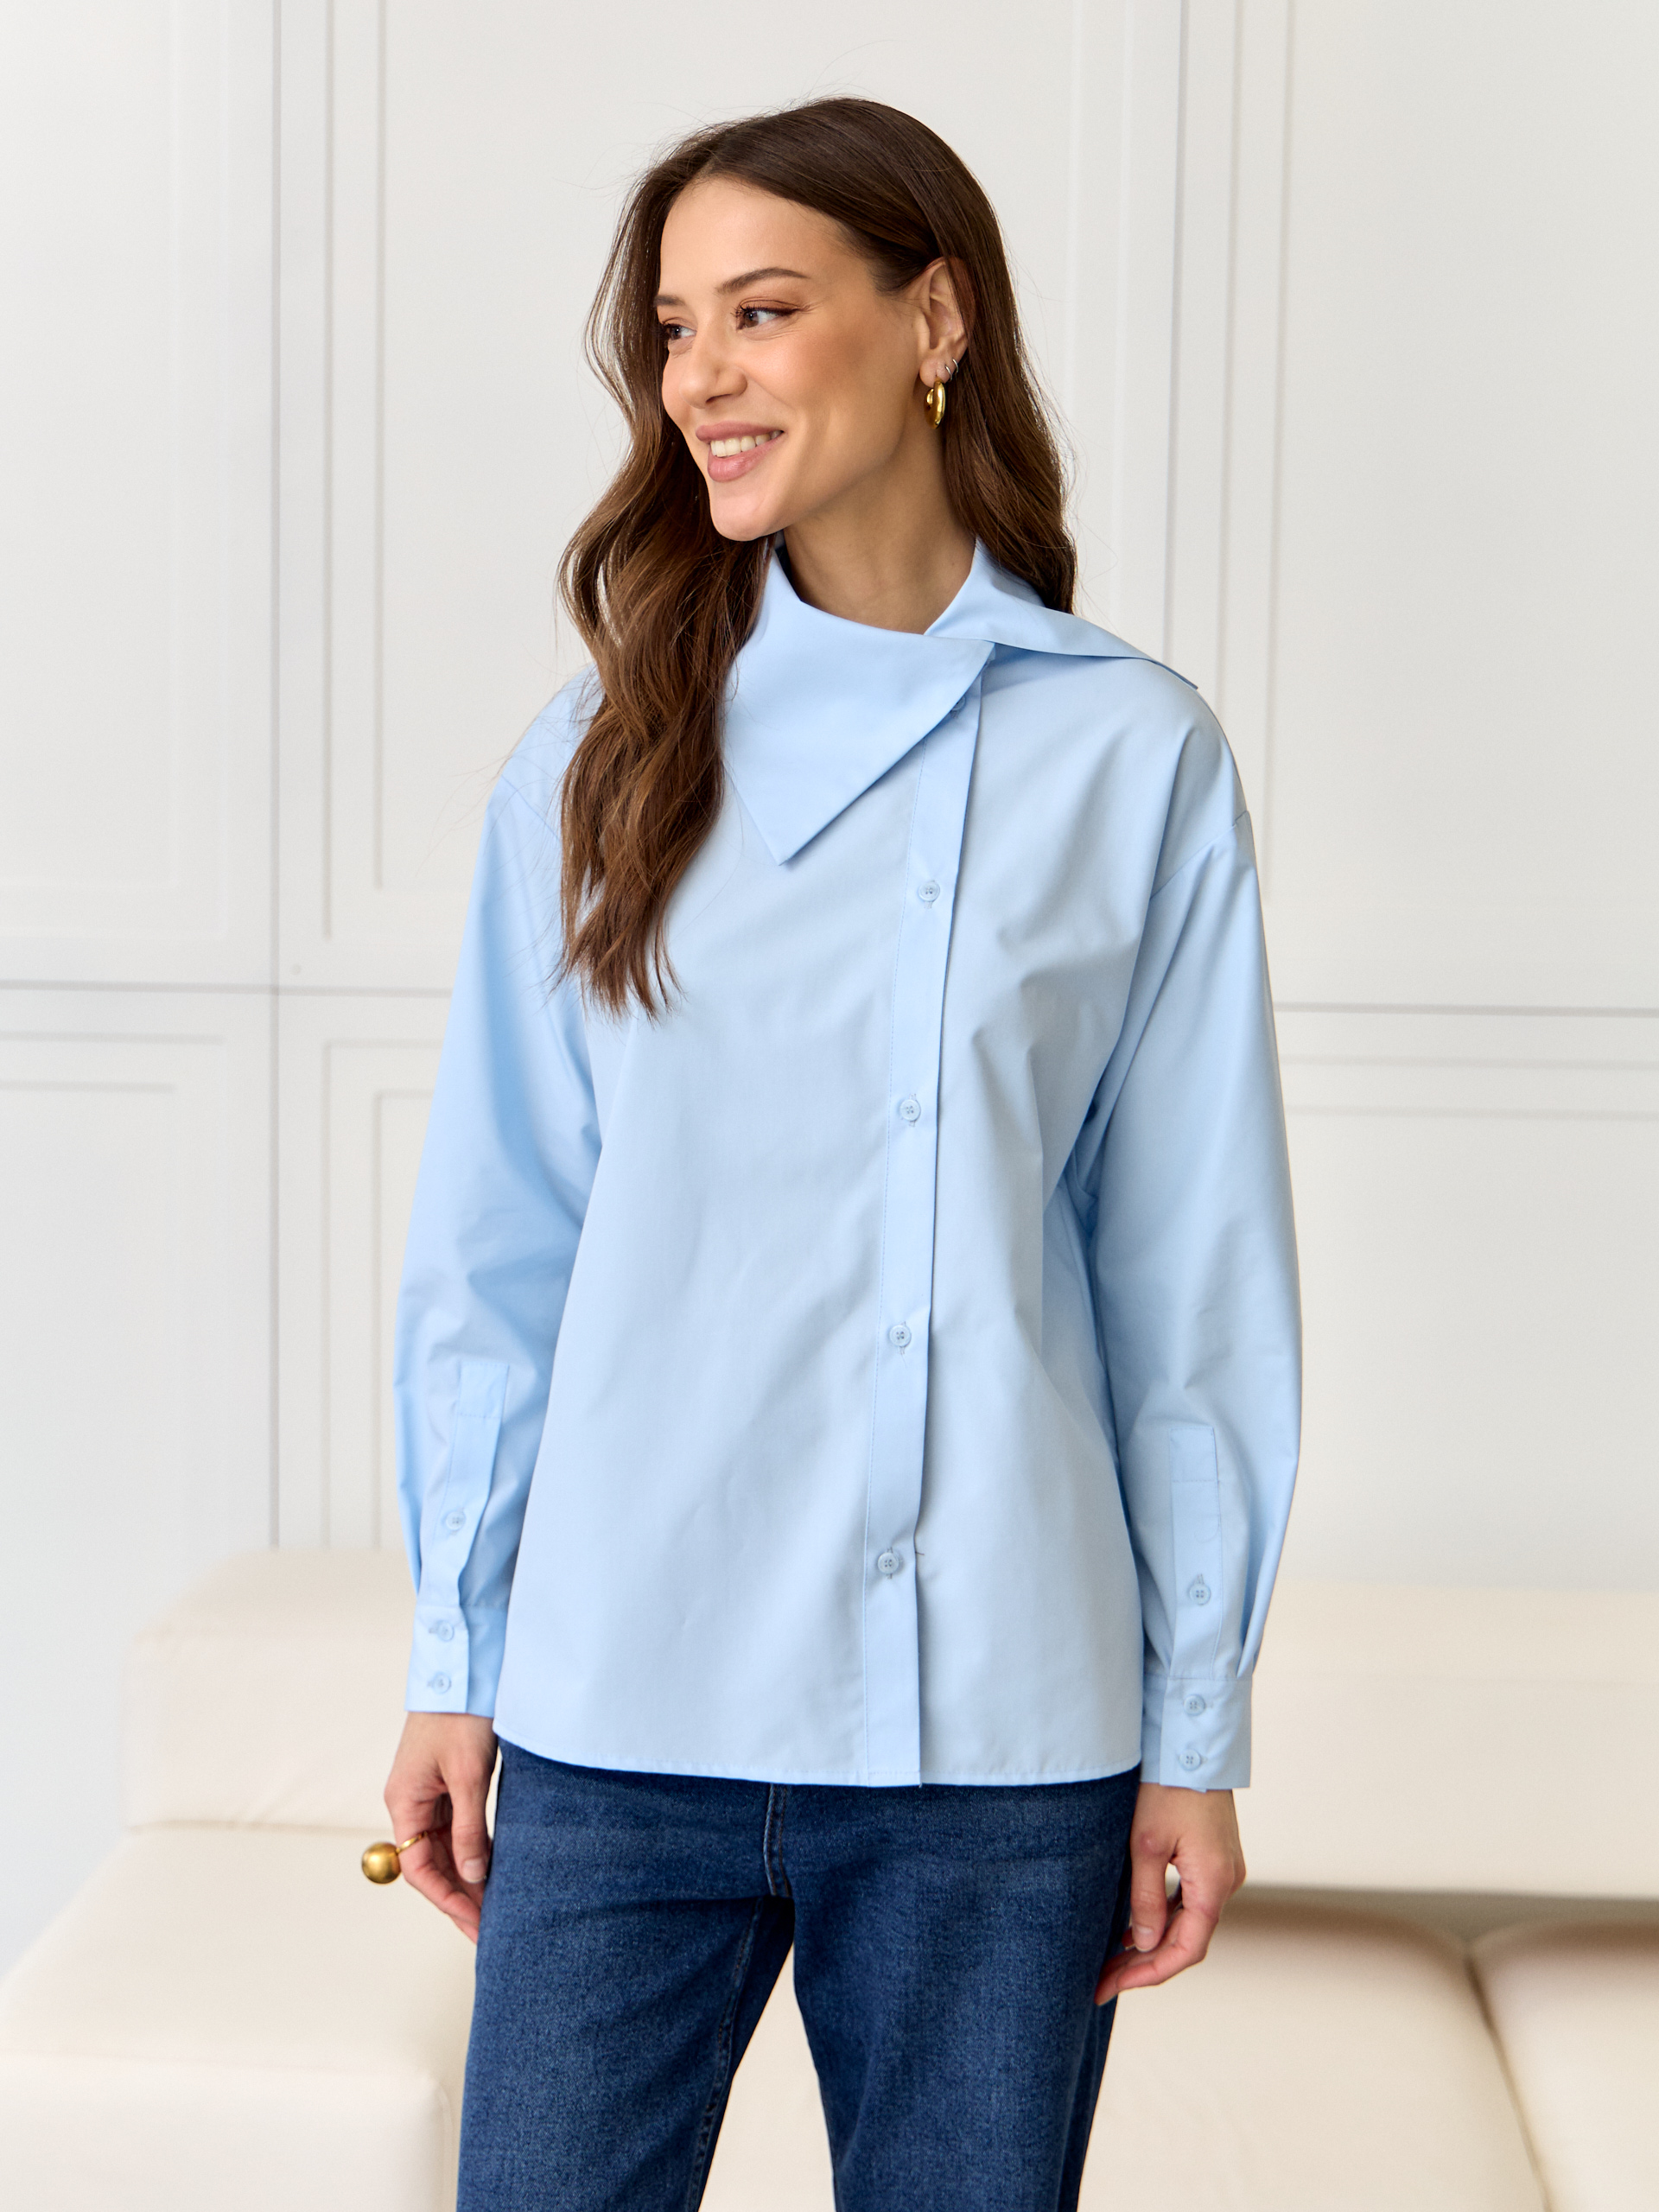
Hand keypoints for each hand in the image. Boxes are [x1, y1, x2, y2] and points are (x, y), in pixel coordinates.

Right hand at [383, 1711, 498, 1943]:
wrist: (465, 1668)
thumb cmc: (462, 1716)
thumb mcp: (468, 1775)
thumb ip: (469, 1828)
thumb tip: (472, 1875)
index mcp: (404, 1802)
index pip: (418, 1868)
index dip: (447, 1900)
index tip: (476, 1924)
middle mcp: (410, 1802)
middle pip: (430, 1863)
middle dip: (458, 1897)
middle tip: (489, 1930)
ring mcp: (427, 1792)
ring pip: (443, 1849)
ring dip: (465, 1877)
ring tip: (493, 1909)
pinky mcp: (446, 1782)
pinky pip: (455, 1828)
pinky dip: (471, 1850)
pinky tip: (490, 1870)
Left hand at [1094, 1780, 1245, 2003]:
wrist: (1192, 1742)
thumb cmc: (1167, 1787)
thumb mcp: (1145, 1845)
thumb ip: (1146, 1899)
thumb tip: (1145, 1945)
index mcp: (1214, 1884)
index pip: (1186, 1950)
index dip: (1148, 1974)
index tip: (1111, 1985)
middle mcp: (1227, 1882)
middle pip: (1187, 1940)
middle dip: (1145, 1963)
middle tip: (1102, 1979)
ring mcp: (1224, 1870)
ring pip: (1189, 1921)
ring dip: (1153, 1942)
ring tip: (1111, 1959)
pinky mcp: (1215, 1857)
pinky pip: (1190, 1900)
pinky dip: (1163, 1917)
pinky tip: (1134, 1926)